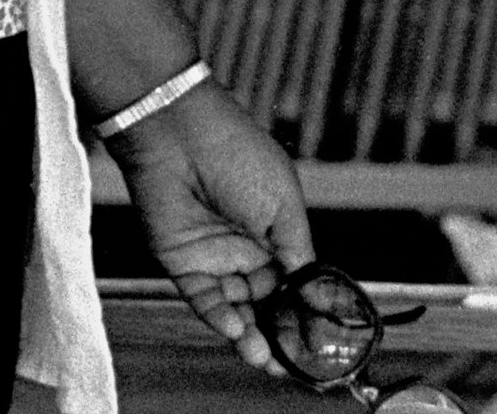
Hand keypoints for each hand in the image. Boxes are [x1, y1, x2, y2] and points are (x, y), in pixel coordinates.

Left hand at [105, 82, 315, 376]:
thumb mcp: (285, 205)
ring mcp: (216, 257)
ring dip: (251, 334)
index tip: (315, 340)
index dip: (302, 311)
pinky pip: (206, 301)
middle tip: (288, 361)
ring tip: (264, 358)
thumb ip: (298, 253)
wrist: (181, 136)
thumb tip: (314, 292)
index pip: (293, 282)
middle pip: (266, 303)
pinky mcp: (184, 264)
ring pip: (237, 308)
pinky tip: (238, 330)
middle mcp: (247, 248)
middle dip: (278, 333)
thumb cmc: (238, 155)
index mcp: (277, 231)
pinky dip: (221, 318)